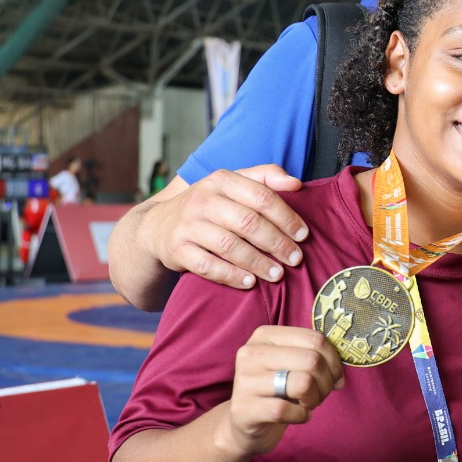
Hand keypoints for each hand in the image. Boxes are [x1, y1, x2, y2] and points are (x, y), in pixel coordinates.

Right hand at [146, 166, 306, 290]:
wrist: (158, 226)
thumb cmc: (209, 205)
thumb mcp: (232, 184)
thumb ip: (264, 178)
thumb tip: (296, 183)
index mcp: (221, 180)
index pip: (261, 196)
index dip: (286, 217)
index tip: (303, 234)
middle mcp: (202, 200)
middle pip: (248, 222)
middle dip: (276, 243)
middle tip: (295, 259)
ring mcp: (187, 225)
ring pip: (229, 246)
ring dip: (257, 262)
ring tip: (277, 274)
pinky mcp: (176, 249)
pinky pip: (207, 266)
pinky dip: (231, 276)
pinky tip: (249, 283)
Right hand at [221, 326, 344, 457]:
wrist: (244, 423)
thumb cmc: (276, 391)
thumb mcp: (292, 366)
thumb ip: (315, 358)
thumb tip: (340, 374)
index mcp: (265, 336)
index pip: (315, 339)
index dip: (334, 361)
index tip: (334, 377)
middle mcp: (251, 353)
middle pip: (312, 360)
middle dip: (326, 382)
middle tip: (320, 393)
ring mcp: (244, 381)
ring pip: (303, 383)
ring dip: (315, 399)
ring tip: (308, 404)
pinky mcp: (243, 408)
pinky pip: (287, 410)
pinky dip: (301, 416)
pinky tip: (298, 416)